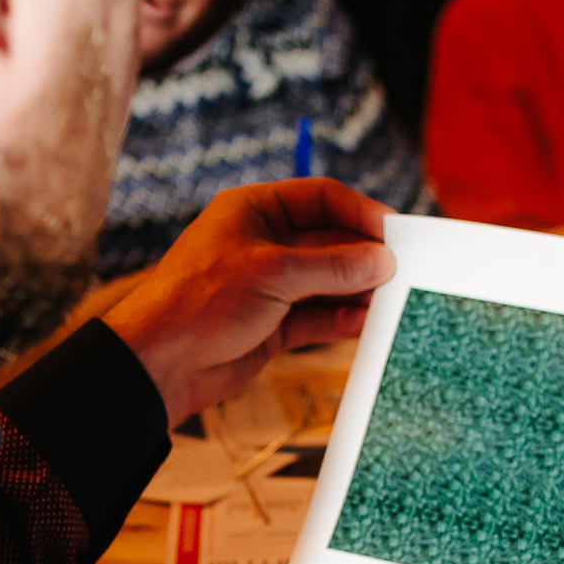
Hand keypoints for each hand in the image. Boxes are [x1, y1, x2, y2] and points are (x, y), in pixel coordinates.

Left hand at [104, 180, 395, 423]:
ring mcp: (271, 286)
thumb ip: (331, 267)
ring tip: (392, 301)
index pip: (322, 198)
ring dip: (358, 291)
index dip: (361, 212)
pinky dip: (343, 320)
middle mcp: (266, 244)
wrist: (159, 365)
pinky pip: (319, 317)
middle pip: (331, 242)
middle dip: (364, 257)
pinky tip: (367, 324)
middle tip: (403, 271)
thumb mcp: (272, 274)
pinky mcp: (274, 325)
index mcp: (255, 210)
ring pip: (329, 282)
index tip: (395, 232)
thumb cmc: (199, 301)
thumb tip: (381, 260)